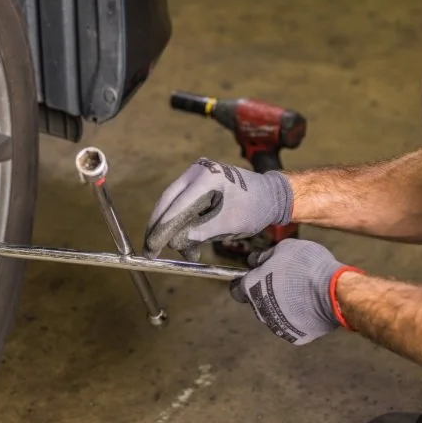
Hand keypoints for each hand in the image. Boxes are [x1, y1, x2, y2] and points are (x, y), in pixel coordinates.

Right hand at [144, 158, 292, 261]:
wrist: (271, 195)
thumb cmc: (256, 207)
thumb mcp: (231, 223)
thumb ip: (203, 231)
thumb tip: (175, 242)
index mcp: (207, 177)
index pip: (177, 204)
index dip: (162, 227)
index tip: (152, 246)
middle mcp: (197, 171)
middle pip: (168, 201)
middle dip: (159, 227)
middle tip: (149, 250)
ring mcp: (196, 176)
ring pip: (174, 205)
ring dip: (173, 229)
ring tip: (181, 251)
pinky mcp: (198, 184)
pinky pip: (183, 205)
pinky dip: (183, 224)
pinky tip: (188, 243)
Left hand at [228, 239, 357, 345]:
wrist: (333, 291)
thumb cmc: (306, 265)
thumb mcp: (283, 248)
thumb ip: (265, 256)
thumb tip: (255, 261)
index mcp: (252, 287)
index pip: (237, 289)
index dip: (244, 282)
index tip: (255, 276)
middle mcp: (260, 310)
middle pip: (258, 302)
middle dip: (267, 293)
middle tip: (286, 281)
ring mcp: (277, 326)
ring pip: (274, 315)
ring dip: (282, 306)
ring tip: (302, 292)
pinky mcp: (295, 337)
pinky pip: (293, 326)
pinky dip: (299, 318)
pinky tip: (310, 306)